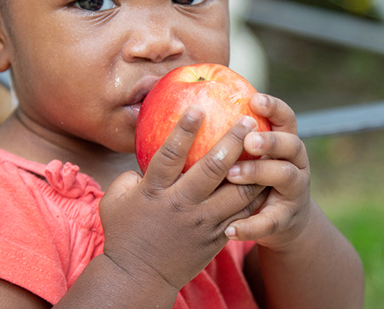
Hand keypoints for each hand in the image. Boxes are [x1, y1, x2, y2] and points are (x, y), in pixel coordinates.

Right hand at [98, 105, 267, 292]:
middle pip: (212, 168)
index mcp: (154, 192)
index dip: (184, 130)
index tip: (198, 107)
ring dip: (254, 167)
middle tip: (247, 119)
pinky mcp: (217, 237)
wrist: (140, 277)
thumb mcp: (116, 199)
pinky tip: (266, 175)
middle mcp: (181, 205)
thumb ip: (131, 173)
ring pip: (237, 192)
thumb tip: (146, 147)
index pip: (170, 155)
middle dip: (232, 141)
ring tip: (267, 146)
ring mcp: (203, 223)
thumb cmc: (125, 232)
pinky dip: (256, 194)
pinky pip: (243, 213)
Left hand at [224, 93, 312, 250]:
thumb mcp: (252, 153)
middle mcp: (296, 162)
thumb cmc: (254, 176)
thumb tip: (193, 106)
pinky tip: (229, 230)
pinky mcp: (286, 219)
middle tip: (247, 139)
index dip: (273, 107)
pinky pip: (270, 222)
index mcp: (285, 141)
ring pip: (285, 176)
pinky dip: (251, 226)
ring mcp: (295, 190)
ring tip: (232, 174)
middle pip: (291, 144)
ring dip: (258, 173)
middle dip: (270, 140)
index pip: (286, 117)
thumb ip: (234, 135)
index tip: (254, 99)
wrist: (281, 220)